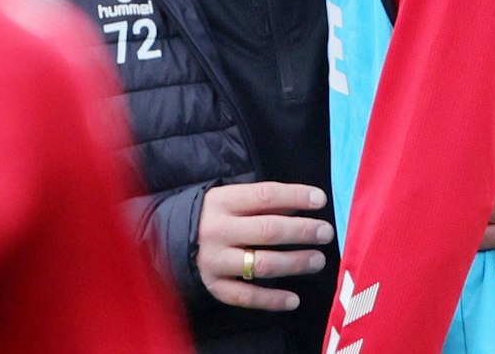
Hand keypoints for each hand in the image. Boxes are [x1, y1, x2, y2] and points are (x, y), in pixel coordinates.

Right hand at [196, 182, 333, 310]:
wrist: (169, 239)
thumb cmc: (214, 215)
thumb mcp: (233, 199)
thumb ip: (266, 202)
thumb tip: (304, 206)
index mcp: (222, 201)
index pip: (265, 195)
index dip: (296, 196)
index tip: (321, 200)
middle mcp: (217, 231)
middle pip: (268, 230)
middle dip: (302, 232)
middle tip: (326, 233)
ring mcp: (214, 260)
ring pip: (262, 264)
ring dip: (295, 263)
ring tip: (318, 260)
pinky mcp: (214, 286)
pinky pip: (247, 296)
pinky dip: (272, 300)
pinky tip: (294, 299)